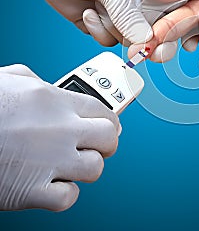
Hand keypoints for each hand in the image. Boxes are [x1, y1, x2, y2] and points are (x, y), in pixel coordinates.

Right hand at [0, 64, 119, 210]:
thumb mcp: (9, 79)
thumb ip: (37, 82)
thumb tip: (49, 86)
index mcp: (55, 100)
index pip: (104, 111)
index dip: (110, 121)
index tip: (107, 127)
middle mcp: (59, 129)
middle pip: (109, 139)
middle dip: (106, 144)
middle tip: (94, 146)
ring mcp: (48, 160)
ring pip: (95, 168)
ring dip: (86, 169)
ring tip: (68, 165)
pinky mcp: (30, 190)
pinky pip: (68, 197)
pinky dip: (64, 194)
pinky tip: (51, 185)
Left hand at [4, 0, 180, 60]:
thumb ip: (128, 14)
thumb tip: (145, 41)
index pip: (173, 10)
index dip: (173, 27)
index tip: (162, 39)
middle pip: (153, 31)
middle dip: (140, 36)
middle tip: (132, 41)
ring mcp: (120, 11)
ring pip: (129, 39)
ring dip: (110, 28)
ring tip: (95, 6)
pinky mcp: (102, 21)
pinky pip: (109, 39)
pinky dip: (96, 30)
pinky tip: (86, 11)